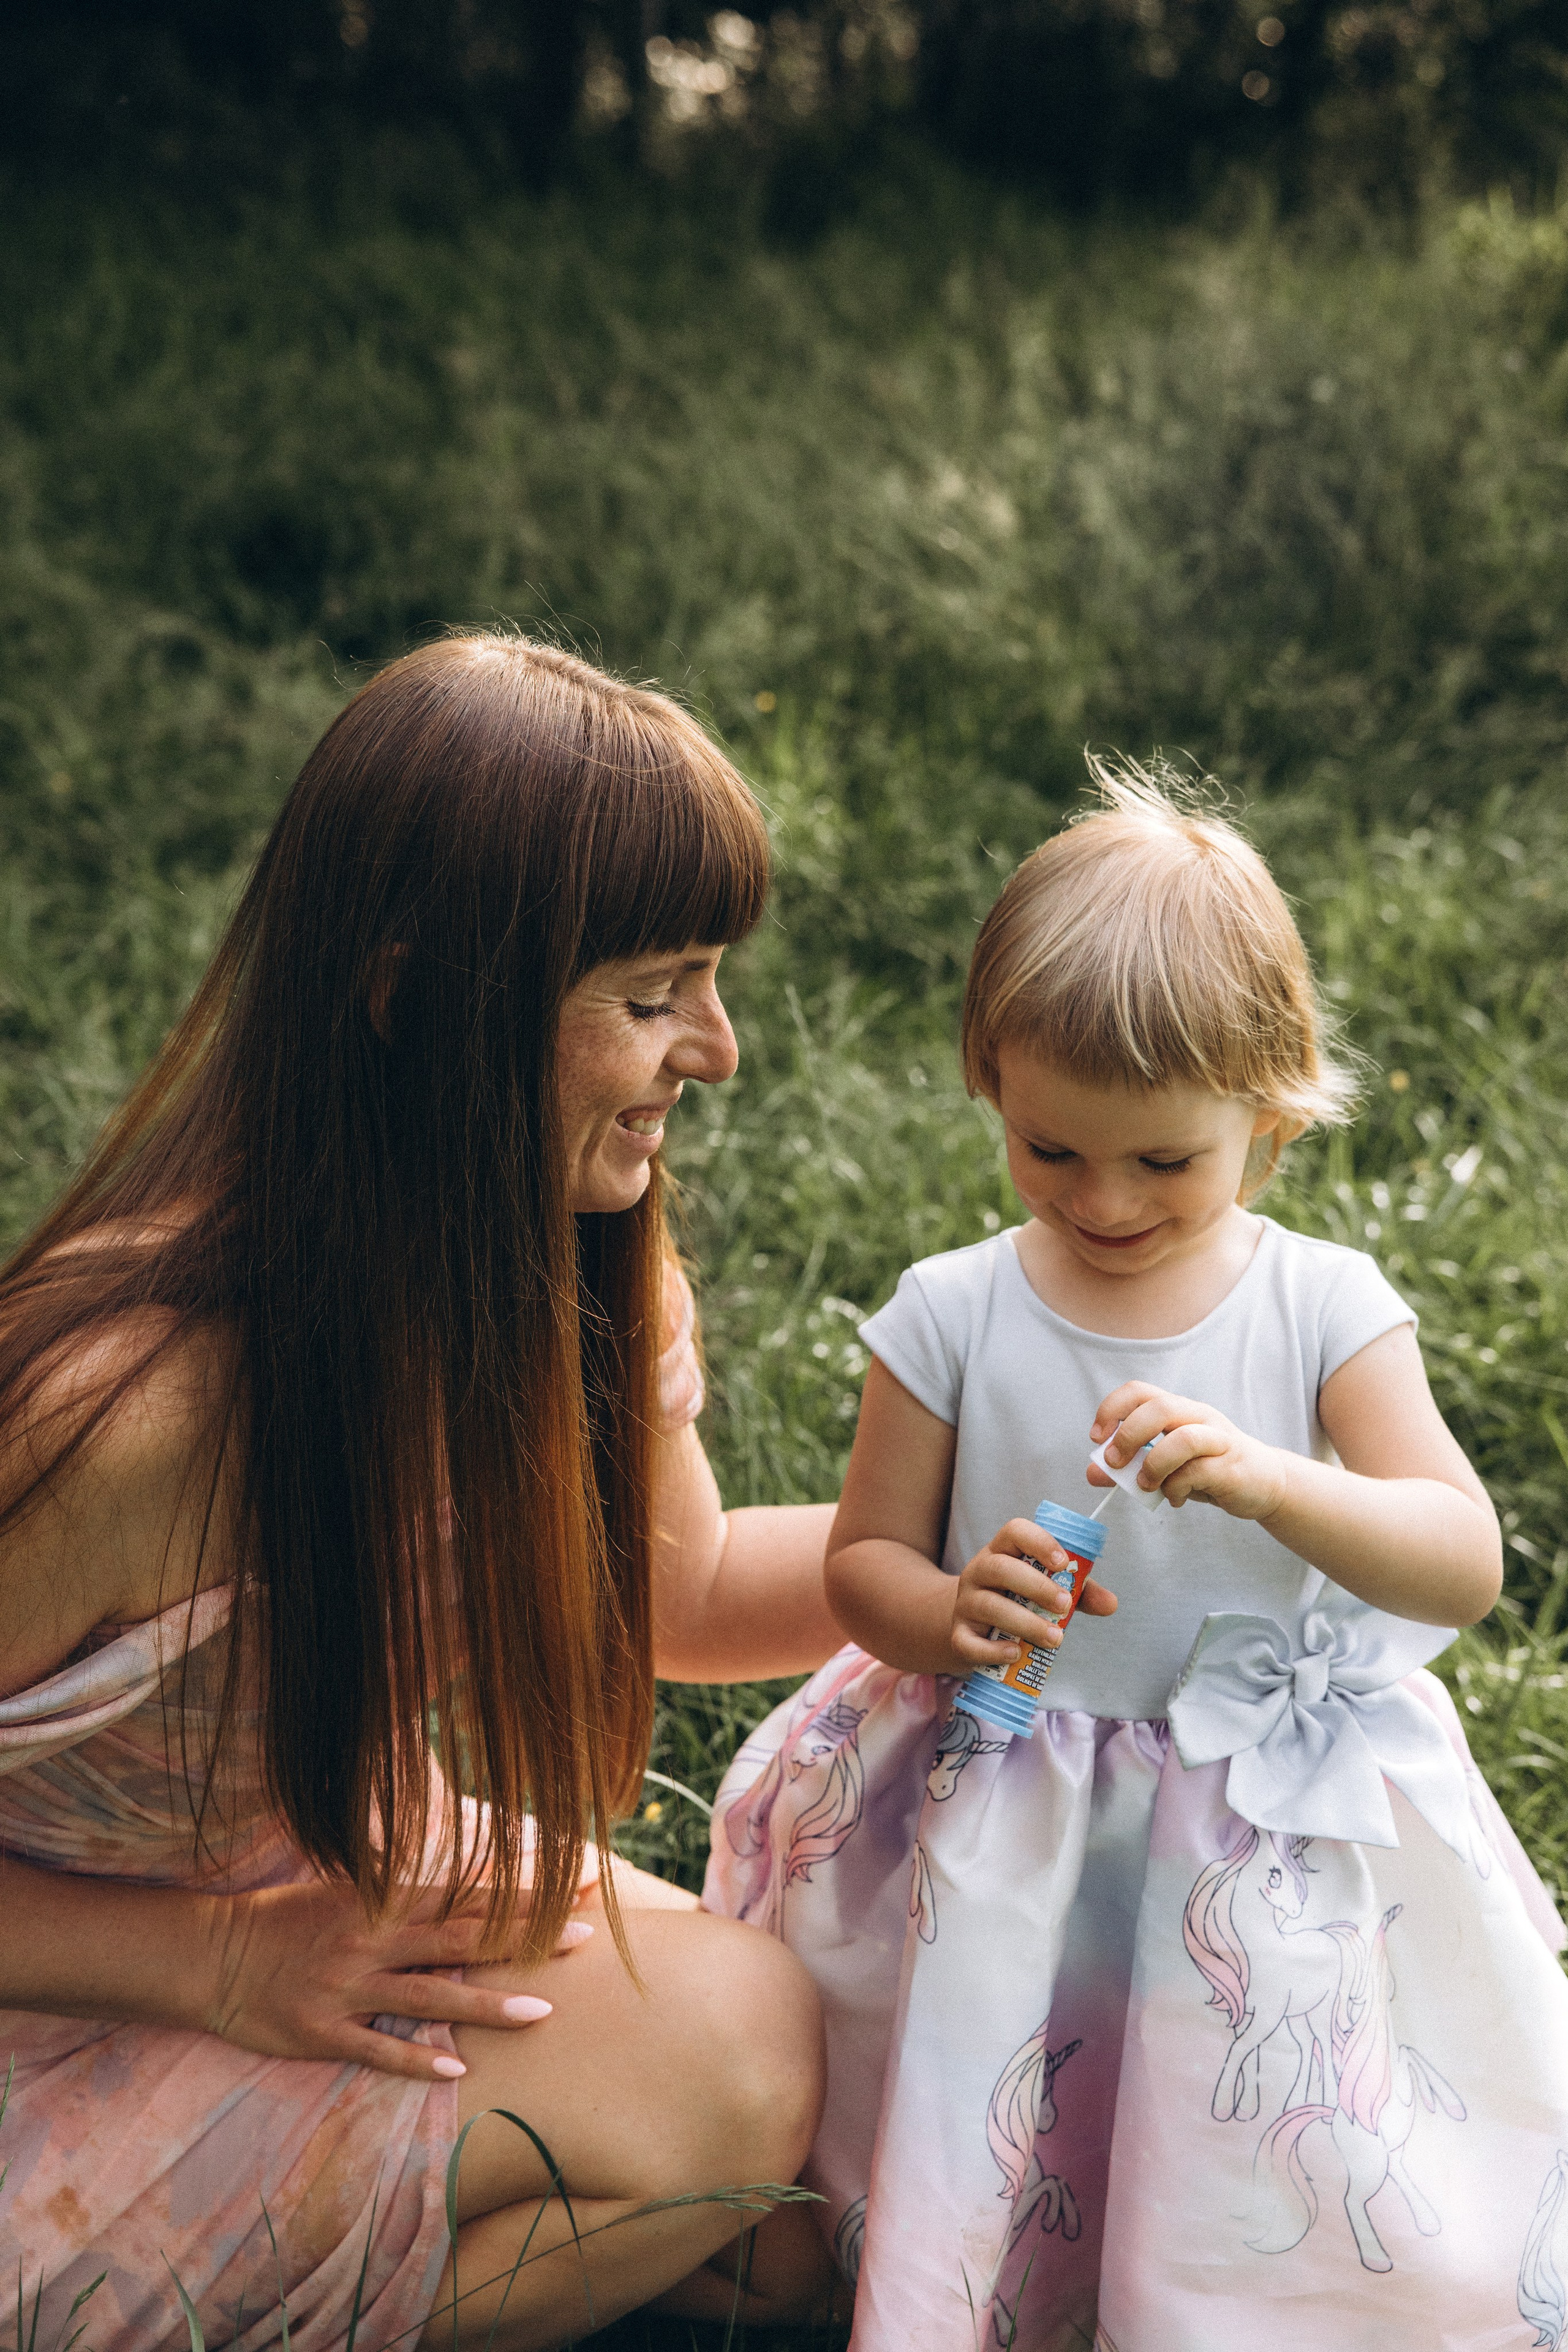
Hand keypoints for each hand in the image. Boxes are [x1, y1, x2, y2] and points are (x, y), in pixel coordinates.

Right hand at [198, 1879, 593, 2082]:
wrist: (215, 1954)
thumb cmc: (290, 1921)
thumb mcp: (350, 1891)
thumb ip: (404, 1891)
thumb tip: (465, 1884)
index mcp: (383, 1901)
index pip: (467, 1894)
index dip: (522, 1892)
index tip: (574, 1885)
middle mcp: (373, 1939)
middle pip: (462, 1936)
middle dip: (525, 1938)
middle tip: (583, 1940)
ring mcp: (349, 1987)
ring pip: (430, 1994)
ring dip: (488, 2003)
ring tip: (540, 2013)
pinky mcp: (324, 2031)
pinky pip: (379, 2047)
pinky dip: (418, 2058)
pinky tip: (458, 2066)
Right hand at [947, 1519, 1116, 1672]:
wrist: (974, 1628)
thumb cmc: (1017, 1601)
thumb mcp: (1046, 1589)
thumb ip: (1078, 1591)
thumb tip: (1110, 1603)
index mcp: (1002, 1551)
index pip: (1014, 1531)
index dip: (1039, 1542)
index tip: (1062, 1563)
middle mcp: (979, 1572)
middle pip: (1000, 1568)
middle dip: (1036, 1586)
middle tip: (1065, 1605)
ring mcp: (965, 1603)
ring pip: (988, 1606)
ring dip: (1025, 1622)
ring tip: (1055, 1638)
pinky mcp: (958, 1635)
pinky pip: (970, 1642)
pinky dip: (993, 1650)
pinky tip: (1016, 1653)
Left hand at [1091, 1383, 1289, 1520]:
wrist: (1265, 1484)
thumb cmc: (1209, 1470)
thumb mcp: (1165, 1466)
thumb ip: (1129, 1467)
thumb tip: (1092, 1473)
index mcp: (1178, 1409)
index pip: (1140, 1391)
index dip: (1111, 1409)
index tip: (1097, 1437)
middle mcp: (1198, 1416)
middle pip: (1159, 1408)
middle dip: (1128, 1435)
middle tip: (1114, 1462)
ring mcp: (1218, 1439)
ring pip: (1183, 1439)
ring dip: (1154, 1465)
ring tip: (1146, 1485)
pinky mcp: (1231, 1467)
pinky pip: (1198, 1473)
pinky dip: (1177, 1489)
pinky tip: (1176, 1498)